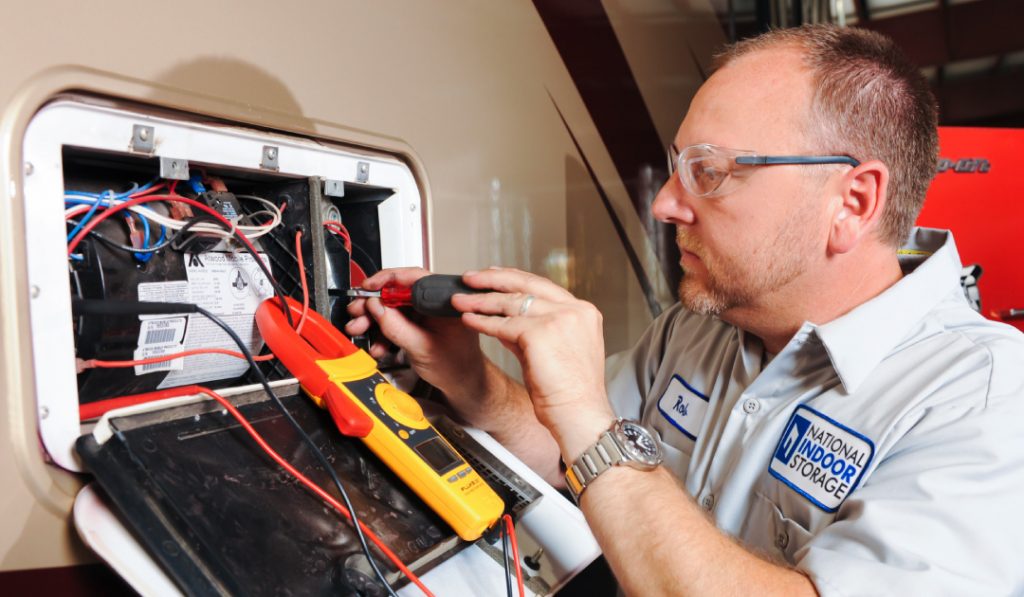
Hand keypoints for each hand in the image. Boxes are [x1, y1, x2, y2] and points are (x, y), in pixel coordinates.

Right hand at [345, 267, 493, 426]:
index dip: (388, 280)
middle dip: (374, 303)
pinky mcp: (420, 322)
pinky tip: (377, 344)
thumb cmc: (456, 366)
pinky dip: (383, 331)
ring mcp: (428, 312)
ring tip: (359, 327)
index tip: (369, 287)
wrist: (464, 383)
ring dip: (374, 318)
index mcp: (446, 301)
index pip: (415, 278)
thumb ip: (396, 327)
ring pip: (394, 307)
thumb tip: (376, 306)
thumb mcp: (421, 348)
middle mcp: (437, 302)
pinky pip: (396, 320)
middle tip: (357, 311)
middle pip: (399, 292)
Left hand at [455, 268, 614, 460]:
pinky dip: (482, 322)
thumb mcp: (554, 352)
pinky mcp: (541, 333)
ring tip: (460, 300)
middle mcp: (574, 310)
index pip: (543, 286)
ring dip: (481, 300)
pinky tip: (469, 320)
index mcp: (583, 312)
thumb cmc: (572, 393)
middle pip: (527, 284)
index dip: (515, 279)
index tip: (495, 275)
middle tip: (471, 277)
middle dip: (494, 278)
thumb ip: (530, 332)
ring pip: (511, 302)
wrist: (580, 415)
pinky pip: (503, 324)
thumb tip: (504, 319)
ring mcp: (559, 319)